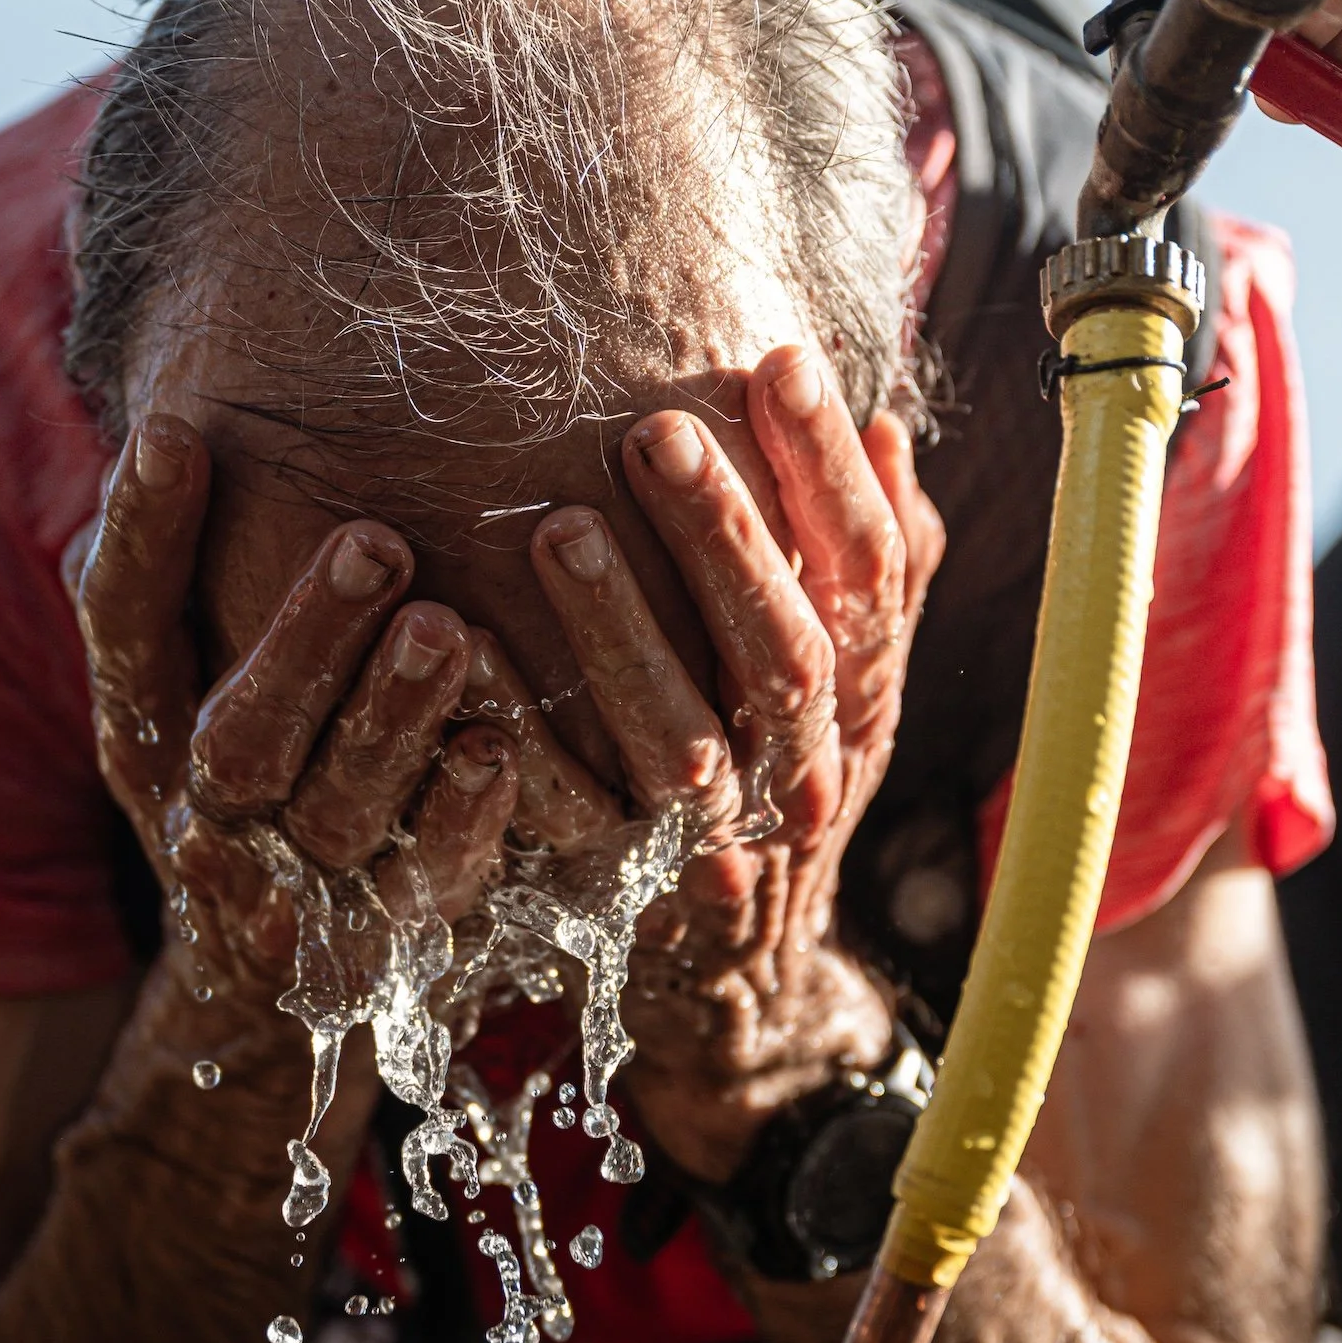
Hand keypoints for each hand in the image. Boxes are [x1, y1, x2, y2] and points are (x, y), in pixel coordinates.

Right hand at [74, 418, 521, 1002]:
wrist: (281, 961)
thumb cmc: (253, 740)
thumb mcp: (194, 658)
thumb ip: (188, 560)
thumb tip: (187, 404)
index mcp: (146, 723)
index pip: (120, 624)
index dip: (144, 536)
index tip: (178, 433)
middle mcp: (203, 807)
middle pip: (234, 738)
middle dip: (304, 643)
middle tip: (375, 544)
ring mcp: (295, 882)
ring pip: (332, 811)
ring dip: (390, 722)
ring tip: (446, 632)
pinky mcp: (389, 934)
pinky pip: (422, 879)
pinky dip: (460, 817)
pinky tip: (498, 747)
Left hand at [525, 345, 942, 1181]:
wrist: (734, 984)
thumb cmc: (777, 789)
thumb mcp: (847, 689)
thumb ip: (872, 568)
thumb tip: (884, 424)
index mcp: (862, 707)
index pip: (870, 577)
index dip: (828, 473)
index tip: (783, 358)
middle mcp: (800, 778)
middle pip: (781, 652)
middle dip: (722, 536)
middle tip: (656, 428)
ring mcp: (708, 845)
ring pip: (678, 740)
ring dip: (618, 631)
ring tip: (560, 528)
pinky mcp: (611, 892)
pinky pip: (557, 814)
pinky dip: (512, 737)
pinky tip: (457, 647)